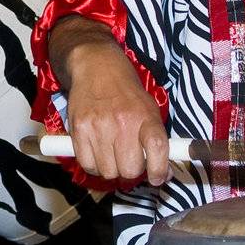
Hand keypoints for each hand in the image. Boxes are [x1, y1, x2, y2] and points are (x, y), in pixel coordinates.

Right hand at [63, 43, 170, 184]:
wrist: (96, 67)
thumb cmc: (125, 92)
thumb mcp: (148, 108)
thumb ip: (157, 140)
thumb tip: (166, 173)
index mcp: (145, 116)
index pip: (157, 149)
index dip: (159, 170)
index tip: (158, 177)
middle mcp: (122, 122)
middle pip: (129, 169)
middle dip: (131, 170)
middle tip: (129, 158)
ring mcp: (98, 126)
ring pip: (107, 172)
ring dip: (111, 167)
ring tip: (111, 152)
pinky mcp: (78, 129)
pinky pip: (87, 164)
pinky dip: (93, 164)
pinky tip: (97, 151)